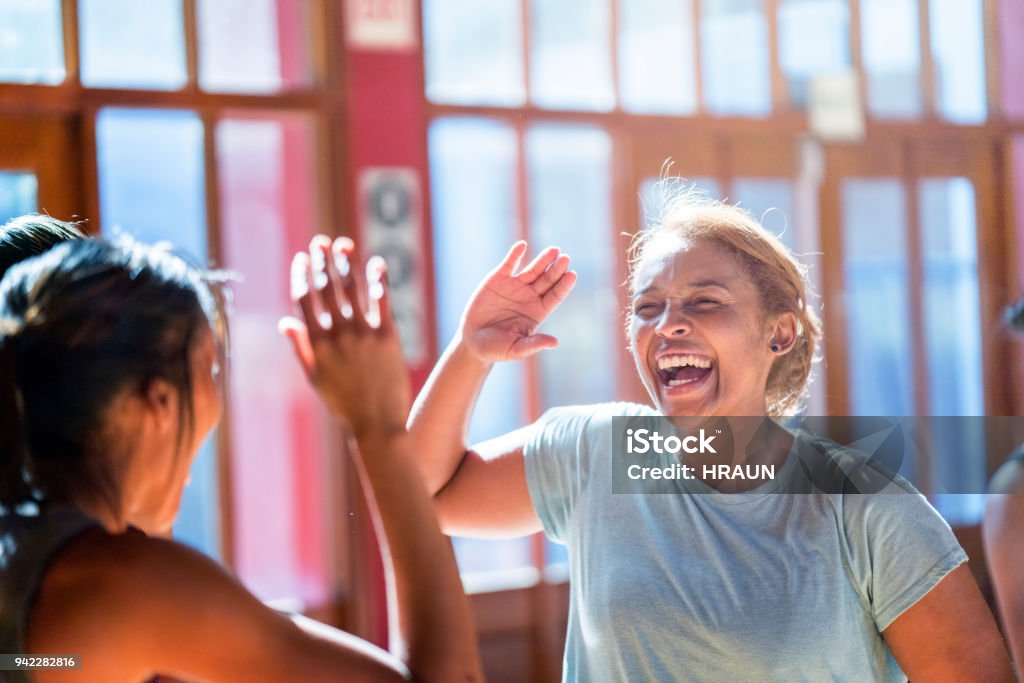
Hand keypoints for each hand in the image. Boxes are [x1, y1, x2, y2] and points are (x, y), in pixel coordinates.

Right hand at [279, 235, 409, 439]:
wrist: (377, 424)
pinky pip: (382, 301)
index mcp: (317, 344)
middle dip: (322, 261)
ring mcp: (363, 335)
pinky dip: (378, 280)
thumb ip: (300, 347)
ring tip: (344, 245)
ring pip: (352, 290)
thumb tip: (285, 322)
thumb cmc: (344, 404)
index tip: (301, 258)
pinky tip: (376, 263)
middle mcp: (338, 335)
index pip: (304, 301)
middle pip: (327, 289)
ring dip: (346, 263)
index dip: (301, 276)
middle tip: (321, 241)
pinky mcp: (388, 337)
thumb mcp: (315, 377)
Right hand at [459, 241, 576, 362]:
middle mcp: (530, 296)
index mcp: (538, 312)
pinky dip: (515, 254)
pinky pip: (509, 264)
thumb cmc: (496, 348)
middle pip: (547, 280)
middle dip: (556, 270)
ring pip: (533, 269)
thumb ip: (534, 344)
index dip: (564, 286)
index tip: (572, 275)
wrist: (473, 341)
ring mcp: (515, 286)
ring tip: (554, 250)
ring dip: (543, 259)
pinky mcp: (498, 279)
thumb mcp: (516, 349)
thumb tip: (555, 342)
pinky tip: (522, 245)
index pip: (555, 296)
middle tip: (565, 259)